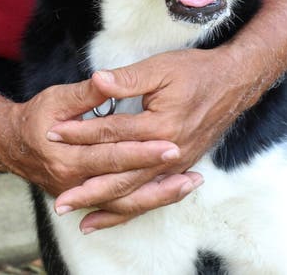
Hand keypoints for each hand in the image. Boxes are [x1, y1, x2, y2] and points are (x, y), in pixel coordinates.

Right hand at [0, 77, 181, 200]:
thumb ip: (86, 94)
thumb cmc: (35, 116)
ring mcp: (81, 195)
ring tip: (190, 183)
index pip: (111, 155)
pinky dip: (148, 201)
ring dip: (159, 194)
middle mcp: (74, 184)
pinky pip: (122, 207)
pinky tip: (172, 192)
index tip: (170, 140)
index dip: (141, 149)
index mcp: (66, 158)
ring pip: (126, 202)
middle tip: (187, 160)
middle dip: (157, 172)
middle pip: (123, 182)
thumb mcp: (57, 98)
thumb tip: (104, 79)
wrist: (11, 143)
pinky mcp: (88, 199)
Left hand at [45, 45, 247, 230]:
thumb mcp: (160, 67)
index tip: (53, 134)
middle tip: (60, 201)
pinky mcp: (181, 167)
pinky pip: (153, 196)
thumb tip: (97, 80)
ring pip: (138, 194)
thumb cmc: (195, 70)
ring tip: (81, 219)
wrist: (233, 81)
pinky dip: (132, 209)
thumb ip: (127, 79)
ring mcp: (177, 164)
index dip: (80, 133)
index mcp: (161, 126)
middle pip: (122, 177)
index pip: (111, 133)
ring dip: (108, 207)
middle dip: (89, 190)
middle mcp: (170, 153)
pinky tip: (113, 216)